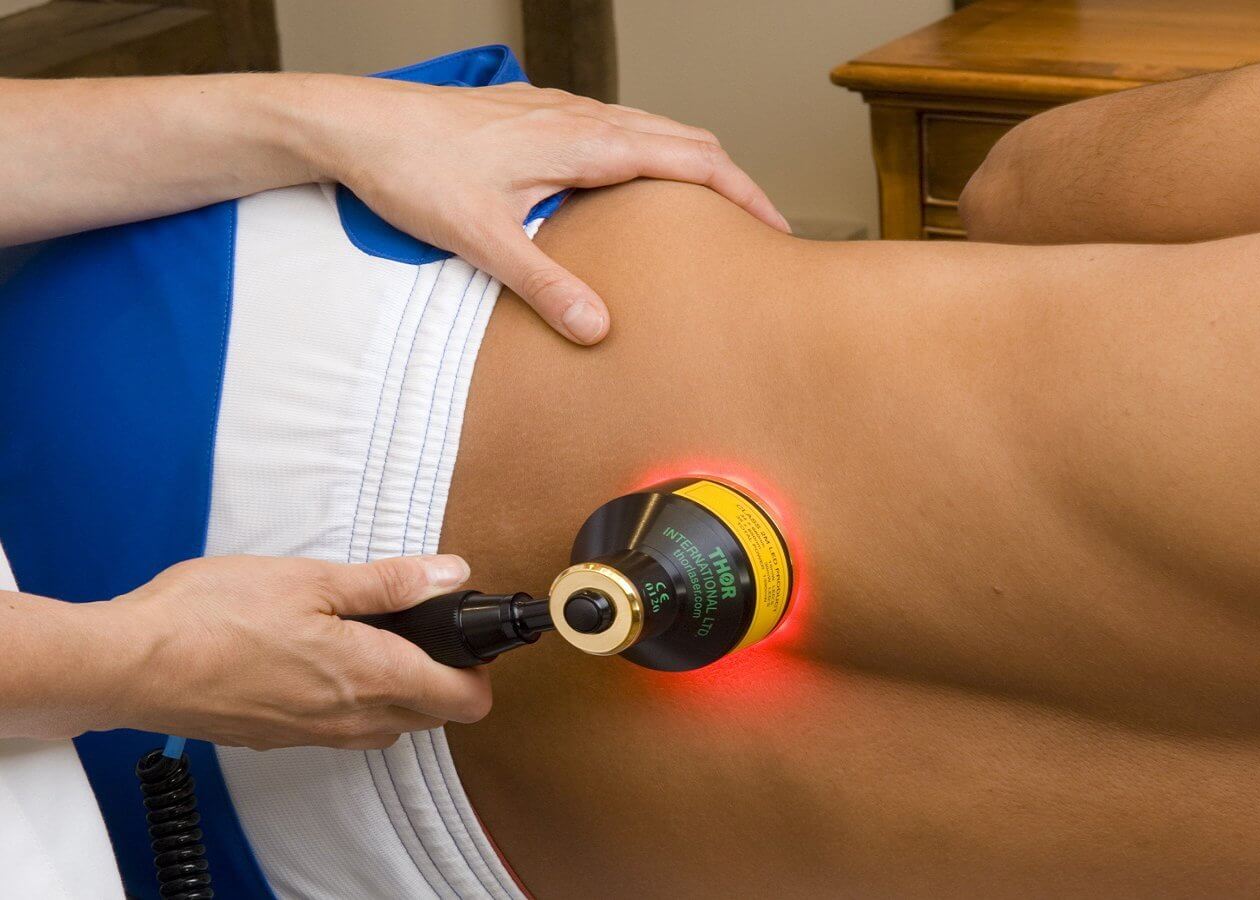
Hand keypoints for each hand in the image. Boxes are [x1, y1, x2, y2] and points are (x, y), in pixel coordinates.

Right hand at [97, 554, 488, 749]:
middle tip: (426, 631)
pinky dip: (352, 700)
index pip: (462, 700)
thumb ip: (389, 583)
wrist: (131, 664)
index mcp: (368, 677)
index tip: (473, 640)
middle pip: (431, 716)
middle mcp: (348, 718)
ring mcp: (311, 735)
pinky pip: (339, 729)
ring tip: (375, 640)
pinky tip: (322, 660)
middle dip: (444, 679)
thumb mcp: (312, 578)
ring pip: (386, 726)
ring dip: (397, 691)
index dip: (480, 671)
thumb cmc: (210, 617)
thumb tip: (448, 575)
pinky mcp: (278, 737)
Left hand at [300, 76, 790, 343]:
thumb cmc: (413, 170)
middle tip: (756, 224)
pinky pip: (614, 126)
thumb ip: (544, 283)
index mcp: (583, 142)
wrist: (355, 125)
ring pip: (649, 127)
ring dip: (688, 163)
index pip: (691, 157)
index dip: (742, 191)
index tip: (773, 227)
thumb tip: (599, 328)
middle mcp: (579, 117)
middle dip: (729, 178)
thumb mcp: (482, 238)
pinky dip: (648, 153)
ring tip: (708, 209)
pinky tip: (629, 186)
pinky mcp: (534, 113)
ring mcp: (557, 110)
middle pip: (682, 136)